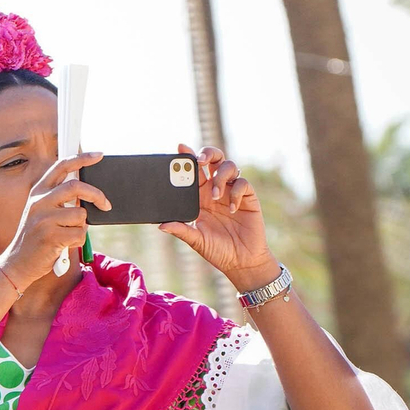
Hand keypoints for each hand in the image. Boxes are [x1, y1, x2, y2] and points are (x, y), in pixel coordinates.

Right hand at [0, 152, 110, 288]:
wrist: (17, 262)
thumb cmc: (36, 237)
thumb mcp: (41, 212)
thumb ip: (58, 199)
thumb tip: (86, 194)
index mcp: (38, 192)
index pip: (61, 166)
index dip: (81, 158)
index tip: (98, 155)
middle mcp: (39, 201)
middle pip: (76, 187)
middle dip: (96, 195)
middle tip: (105, 205)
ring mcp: (43, 218)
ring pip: (80, 215)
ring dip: (80, 227)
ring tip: (66, 235)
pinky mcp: (50, 236)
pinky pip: (79, 234)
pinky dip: (77, 242)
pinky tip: (64, 245)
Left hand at [158, 145, 276, 288]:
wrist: (242, 262)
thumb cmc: (217, 250)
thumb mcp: (196, 240)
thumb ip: (181, 230)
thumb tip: (161, 225)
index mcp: (199, 197)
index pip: (193, 172)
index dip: (187, 157)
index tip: (180, 148)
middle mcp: (215, 190)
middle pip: (213, 160)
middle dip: (207, 154)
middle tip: (201, 161)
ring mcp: (232, 192)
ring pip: (229, 166)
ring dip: (221, 177)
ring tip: (216, 196)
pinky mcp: (248, 198)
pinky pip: (243, 184)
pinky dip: (236, 192)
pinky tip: (231, 208)